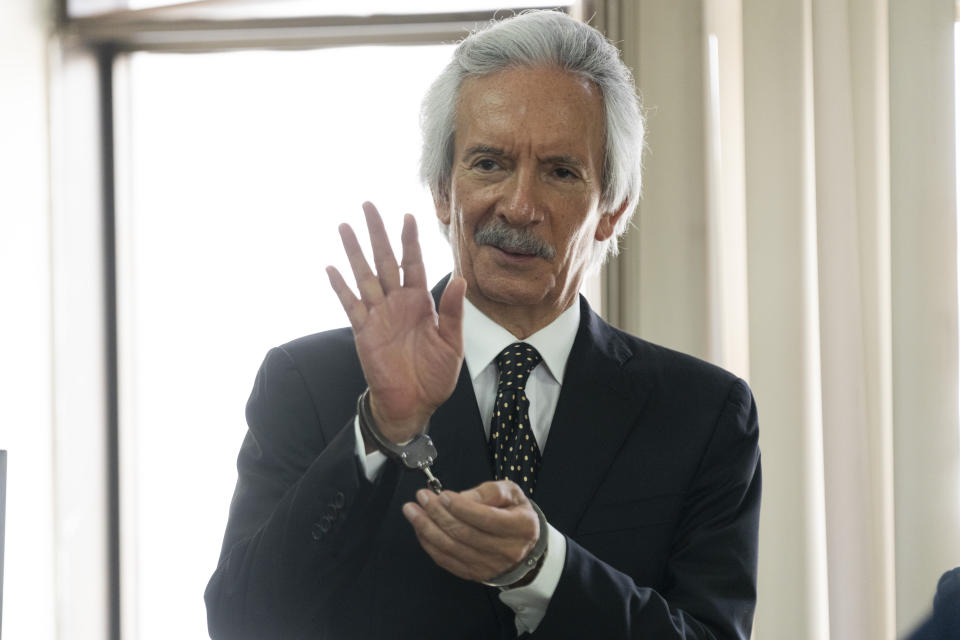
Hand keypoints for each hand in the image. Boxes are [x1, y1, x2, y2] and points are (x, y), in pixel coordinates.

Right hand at [326, 202, 465, 444]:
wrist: (414, 404)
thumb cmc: (435, 375)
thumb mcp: (452, 342)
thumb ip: (453, 311)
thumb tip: (461, 279)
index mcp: (420, 301)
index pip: (414, 263)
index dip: (409, 240)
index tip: (407, 216)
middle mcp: (397, 302)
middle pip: (385, 260)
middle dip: (377, 233)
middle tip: (367, 206)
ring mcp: (378, 315)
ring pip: (365, 276)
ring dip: (354, 252)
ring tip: (345, 227)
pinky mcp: (363, 331)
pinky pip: (351, 305)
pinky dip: (341, 287)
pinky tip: (332, 268)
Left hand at [401, 480, 540, 583]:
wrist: (522, 546)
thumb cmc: (514, 513)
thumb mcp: (511, 494)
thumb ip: (488, 492)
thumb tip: (460, 498)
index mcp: (521, 526)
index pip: (486, 518)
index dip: (461, 507)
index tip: (443, 495)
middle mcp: (507, 550)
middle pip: (464, 534)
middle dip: (438, 514)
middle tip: (422, 497)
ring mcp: (489, 566)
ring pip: (451, 548)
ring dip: (427, 528)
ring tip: (412, 511)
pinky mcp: (474, 574)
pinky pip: (446, 560)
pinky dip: (429, 544)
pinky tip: (420, 529)